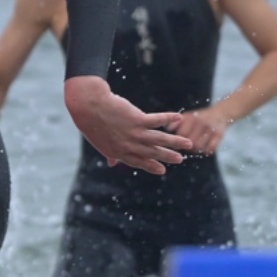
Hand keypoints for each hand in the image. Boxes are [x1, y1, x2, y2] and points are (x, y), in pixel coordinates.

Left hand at [65, 75, 192, 174]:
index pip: (139, 161)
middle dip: (167, 156)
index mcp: (119, 152)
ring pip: (159, 139)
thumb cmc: (92, 123)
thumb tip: (111, 164)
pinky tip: (179, 117)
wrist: (89, 106)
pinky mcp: (137, 119)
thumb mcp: (100, 143)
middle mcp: (129, 145)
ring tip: (188, 144)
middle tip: (180, 159)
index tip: (163, 170)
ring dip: (175, 142)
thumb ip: (110, 154)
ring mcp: (134, 133)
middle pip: (152, 152)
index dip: (151, 166)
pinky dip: (168, 118)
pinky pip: (157, 120)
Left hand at [166, 107, 231, 156]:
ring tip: (194, 147)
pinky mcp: (219, 136)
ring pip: (199, 147)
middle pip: (190, 141)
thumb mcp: (188, 116)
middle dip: (186, 146)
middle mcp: (202, 123)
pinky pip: (210, 149)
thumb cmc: (200, 117)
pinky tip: (203, 148)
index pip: (182, 133)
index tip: (177, 142)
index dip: (178, 139)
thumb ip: (177, 122)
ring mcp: (211, 129)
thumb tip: (168, 128)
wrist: (220, 113)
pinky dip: (205, 151)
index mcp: (192, 118)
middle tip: (186, 146)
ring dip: (195, 149)